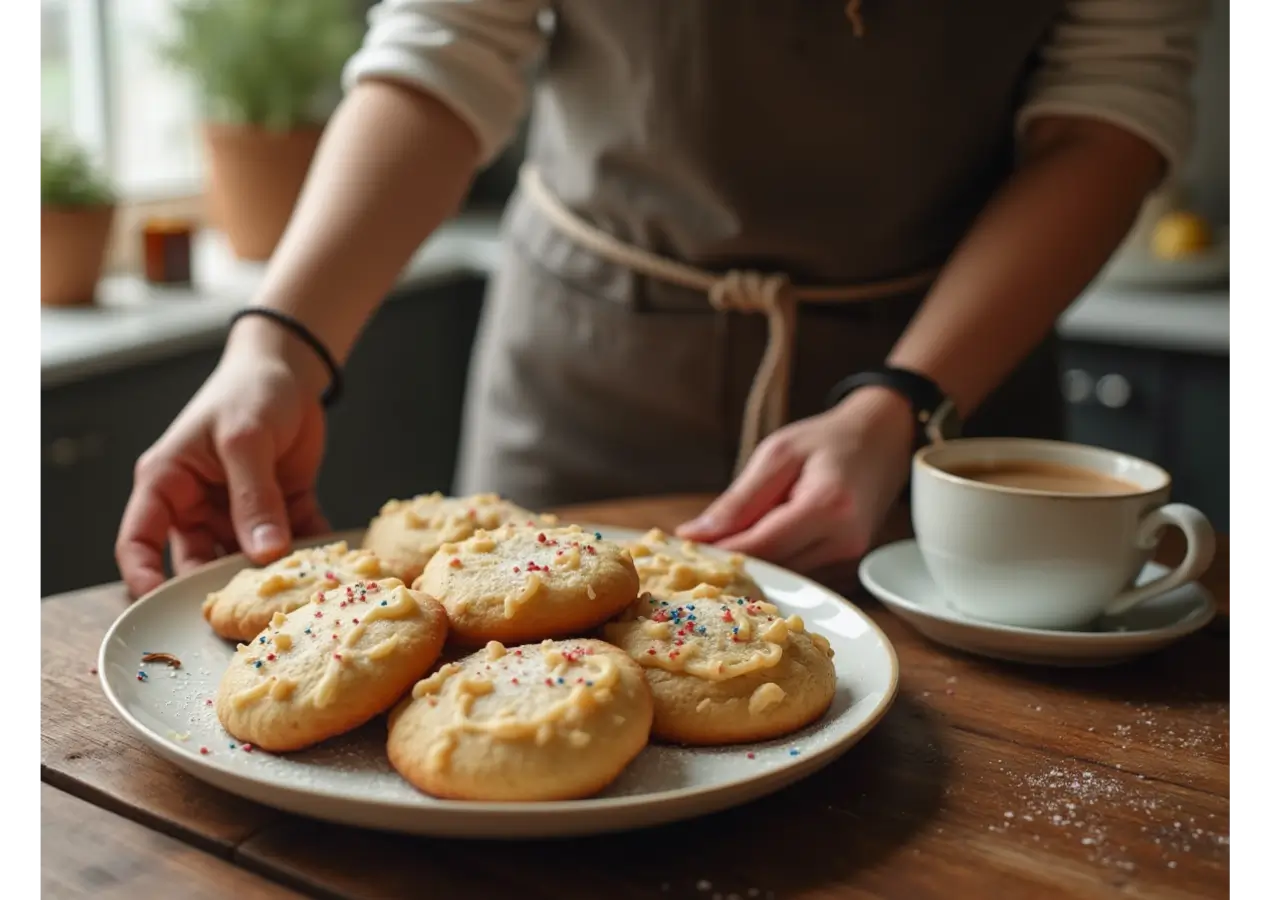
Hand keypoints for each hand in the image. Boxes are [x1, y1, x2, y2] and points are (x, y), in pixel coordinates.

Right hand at [115, 322, 330, 597]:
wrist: (291, 369)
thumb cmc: (250, 391)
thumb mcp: (246, 440)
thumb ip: (254, 497)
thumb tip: (264, 554)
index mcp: (168, 484)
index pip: (138, 541)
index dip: (143, 576)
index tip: (162, 603)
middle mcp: (198, 504)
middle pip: (198, 561)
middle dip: (221, 587)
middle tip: (248, 611)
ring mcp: (239, 511)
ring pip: (247, 558)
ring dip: (270, 575)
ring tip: (297, 593)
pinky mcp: (280, 509)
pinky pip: (291, 541)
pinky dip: (308, 554)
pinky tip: (329, 566)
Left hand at [676, 387, 915, 571]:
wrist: (883, 439)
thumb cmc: (826, 440)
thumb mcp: (776, 455)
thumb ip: (737, 501)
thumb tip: (694, 535)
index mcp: (826, 506)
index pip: (760, 545)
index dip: (720, 552)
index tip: (686, 550)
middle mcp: (844, 540)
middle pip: (772, 567)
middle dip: (733, 561)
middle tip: (698, 552)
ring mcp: (850, 557)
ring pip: (785, 576)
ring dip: (755, 564)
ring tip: (727, 545)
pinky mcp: (849, 565)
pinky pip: (801, 575)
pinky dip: (777, 564)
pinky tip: (760, 546)